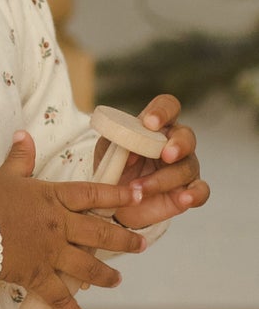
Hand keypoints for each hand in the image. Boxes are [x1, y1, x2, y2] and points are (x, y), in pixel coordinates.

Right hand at [0, 131, 146, 308]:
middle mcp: (59, 226)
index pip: (93, 194)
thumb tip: (23, 135)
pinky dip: (68, 308)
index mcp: (53, 199)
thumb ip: (20, 157)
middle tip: (141, 245)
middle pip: (100, 234)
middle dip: (124, 240)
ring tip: (117, 280)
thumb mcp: (5, 175)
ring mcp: (50, 252)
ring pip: (87, 267)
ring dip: (105, 275)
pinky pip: (57, 295)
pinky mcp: (36, 275)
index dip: (118, 195)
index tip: (139, 195)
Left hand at [106, 93, 208, 232]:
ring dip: (162, 179)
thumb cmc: (114, 168)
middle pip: (186, 136)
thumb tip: (130, 151)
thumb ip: (116, 144)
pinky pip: (201, 191)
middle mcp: (174, 144)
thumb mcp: (107, 151)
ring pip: (187, 167)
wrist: (115, 201)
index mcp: (156, 128)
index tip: (150, 122)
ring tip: (139, 189)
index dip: (162, 111)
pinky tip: (184, 199)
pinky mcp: (187, 191)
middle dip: (178, 144)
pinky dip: (195, 194)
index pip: (167, 107)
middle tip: (166, 155)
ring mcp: (184, 168)